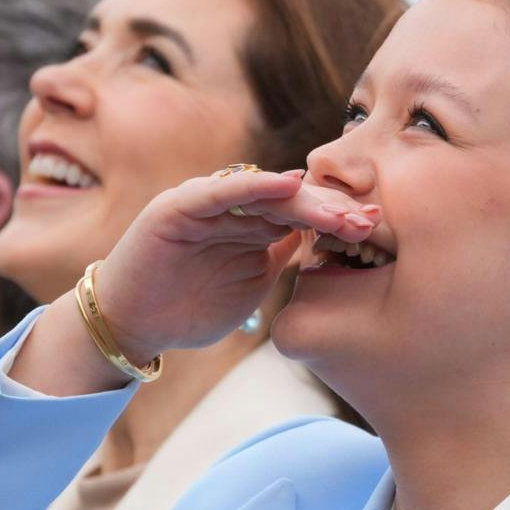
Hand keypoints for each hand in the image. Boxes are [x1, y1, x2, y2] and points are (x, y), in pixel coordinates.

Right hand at [91, 166, 379, 363]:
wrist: (133, 325)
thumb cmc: (190, 308)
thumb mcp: (252, 285)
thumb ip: (282, 259)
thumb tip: (326, 242)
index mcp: (253, 226)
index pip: (304, 215)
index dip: (339, 220)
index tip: (376, 229)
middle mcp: (234, 208)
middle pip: (292, 200)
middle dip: (332, 209)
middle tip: (369, 219)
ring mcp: (207, 203)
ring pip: (264, 193)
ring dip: (305, 199)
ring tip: (340, 209)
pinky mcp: (179, 206)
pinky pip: (220, 192)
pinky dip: (252, 185)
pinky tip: (285, 184)